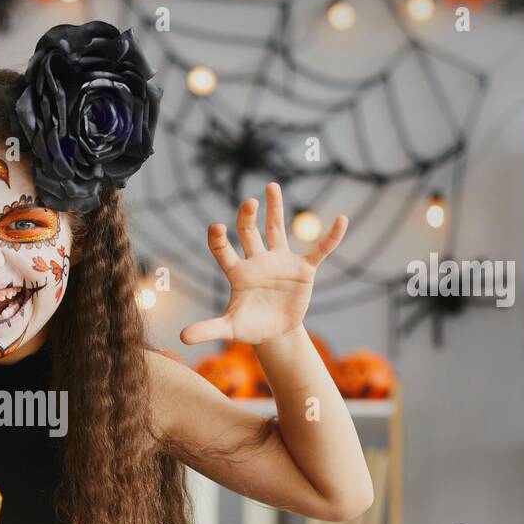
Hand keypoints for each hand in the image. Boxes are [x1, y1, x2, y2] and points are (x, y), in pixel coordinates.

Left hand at [180, 183, 346, 346]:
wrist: (275, 332)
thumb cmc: (249, 327)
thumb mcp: (230, 329)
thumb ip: (208, 329)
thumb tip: (182, 337)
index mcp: (237, 273)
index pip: (223, 250)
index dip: (218, 239)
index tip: (217, 227)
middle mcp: (257, 261)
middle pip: (248, 232)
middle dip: (247, 216)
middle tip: (248, 201)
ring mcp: (280, 262)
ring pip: (276, 229)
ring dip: (275, 209)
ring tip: (271, 186)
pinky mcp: (303, 270)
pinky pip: (319, 250)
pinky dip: (331, 237)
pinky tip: (341, 220)